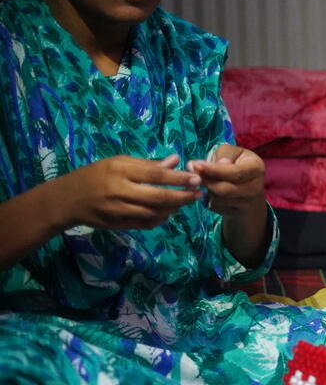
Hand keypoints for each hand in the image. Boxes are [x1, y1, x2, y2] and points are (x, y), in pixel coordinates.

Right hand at [60, 153, 200, 229]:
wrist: (67, 199)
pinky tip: (170, 211)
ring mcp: (118, 210)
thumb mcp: (118, 162)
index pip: (155, 175)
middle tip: (199, 193)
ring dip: (174, 208)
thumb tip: (176, 160)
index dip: (178, 178)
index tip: (196, 179)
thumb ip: (147, 164)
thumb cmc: (95, 175)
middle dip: (182, 196)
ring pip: (154, 212)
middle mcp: (119, 191)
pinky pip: (146, 224)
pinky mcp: (118, 224)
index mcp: (120, 170)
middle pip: (158, 197)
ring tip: (186, 201)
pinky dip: (161, 218)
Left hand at [187, 144, 265, 218]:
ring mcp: (249, 202)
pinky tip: (209, 192)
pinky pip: (217, 208)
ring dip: (206, 190)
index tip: (195, 165)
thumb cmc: (236, 164)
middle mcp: (257, 187)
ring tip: (203, 181)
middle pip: (226, 189)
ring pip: (219, 199)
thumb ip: (220, 156)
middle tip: (192, 175)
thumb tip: (205, 167)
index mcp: (256, 167)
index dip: (214, 170)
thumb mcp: (231, 153)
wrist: (248, 187)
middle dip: (206, 182)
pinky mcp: (239, 212)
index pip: (235, 172)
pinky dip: (208, 200)